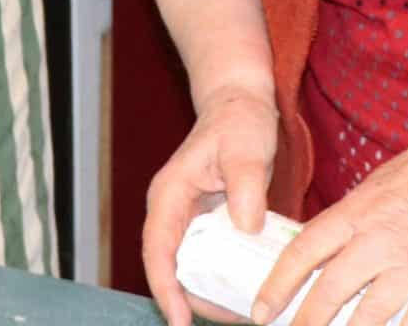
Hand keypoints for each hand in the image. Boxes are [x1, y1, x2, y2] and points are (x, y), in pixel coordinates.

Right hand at [144, 86, 280, 325]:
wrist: (242, 104)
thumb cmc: (239, 119)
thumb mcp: (246, 147)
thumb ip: (246, 185)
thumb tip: (246, 226)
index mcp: (169, 195)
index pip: (158, 250)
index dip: (165, 288)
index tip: (178, 320)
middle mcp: (173, 211)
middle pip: (173, 267)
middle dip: (194, 300)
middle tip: (227, 320)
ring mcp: (190, 218)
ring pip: (192, 267)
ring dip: (211, 292)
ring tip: (240, 313)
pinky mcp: (210, 222)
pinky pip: (212, 257)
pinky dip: (226, 275)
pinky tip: (249, 288)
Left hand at [253, 115, 407, 325]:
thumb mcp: (383, 178)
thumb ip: (353, 213)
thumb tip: (325, 241)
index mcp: (358, 211)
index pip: (304, 251)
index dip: (277, 284)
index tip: (261, 309)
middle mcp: (379, 242)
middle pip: (328, 294)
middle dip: (303, 323)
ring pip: (365, 319)